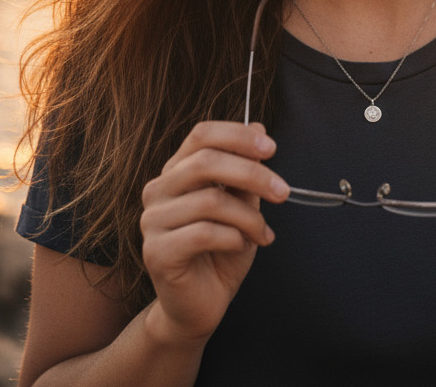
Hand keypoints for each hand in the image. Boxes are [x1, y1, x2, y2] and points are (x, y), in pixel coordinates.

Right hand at [137, 120, 286, 342]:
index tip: (271, 148)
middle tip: (282, 192)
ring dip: (249, 218)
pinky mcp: (157, 251)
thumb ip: (244, 174)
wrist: (199, 306)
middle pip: (205, 162)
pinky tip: (241, 246)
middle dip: (252, 174)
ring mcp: (153, 221)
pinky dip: (233, 238)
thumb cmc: (218, 256)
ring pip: (210, 200)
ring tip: (263, 234)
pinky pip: (203, 233)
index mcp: (175, 174)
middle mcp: (157, 191)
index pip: (201, 136)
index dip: (237, 135)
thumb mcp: (241, 209)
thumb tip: (259, 129)